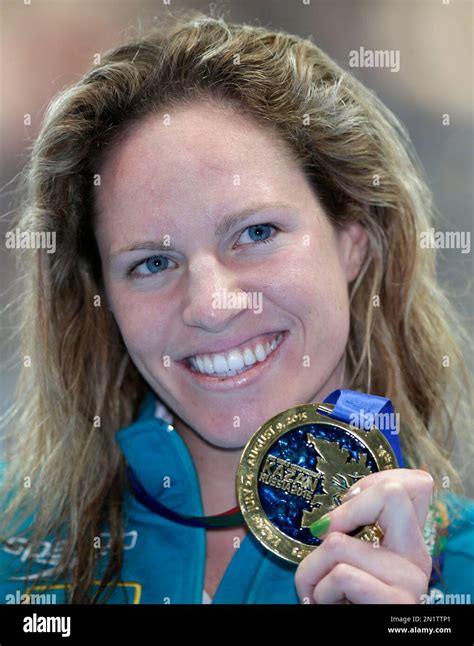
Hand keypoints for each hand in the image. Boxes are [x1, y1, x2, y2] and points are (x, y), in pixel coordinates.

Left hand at [294, 468, 433, 603]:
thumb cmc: (346, 606)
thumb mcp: (352, 563)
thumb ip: (354, 535)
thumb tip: (327, 517)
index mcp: (408, 543)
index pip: (417, 484)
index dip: (373, 481)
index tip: (346, 506)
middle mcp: (417, 558)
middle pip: (389, 491)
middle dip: (341, 513)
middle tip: (326, 542)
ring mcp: (408, 581)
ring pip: (339, 542)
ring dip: (311, 569)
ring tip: (320, 593)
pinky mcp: (394, 604)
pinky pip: (340, 575)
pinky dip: (317, 590)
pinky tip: (326, 606)